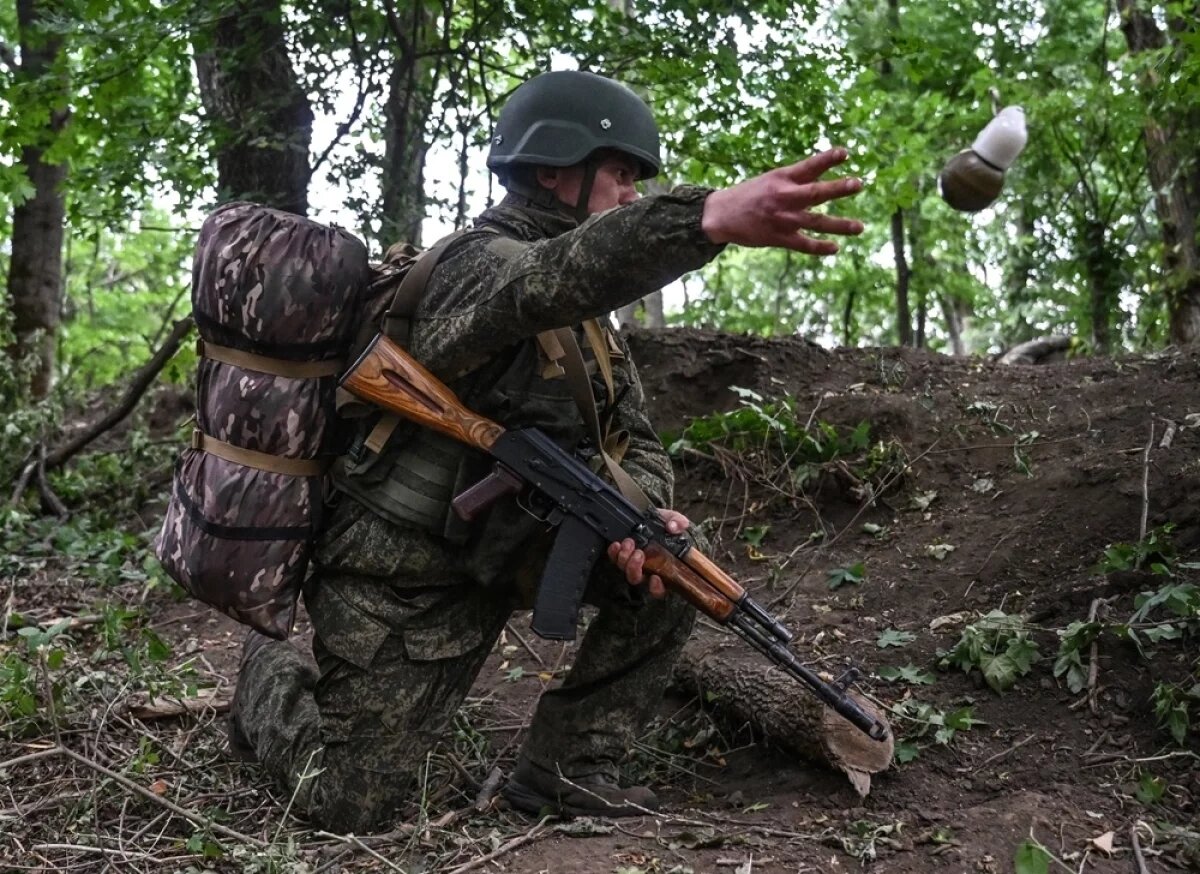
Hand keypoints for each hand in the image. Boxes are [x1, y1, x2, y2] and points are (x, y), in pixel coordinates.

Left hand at [607, 509, 690, 598]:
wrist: (651, 517)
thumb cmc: (665, 524)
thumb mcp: (675, 521)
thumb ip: (679, 523)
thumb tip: (673, 527)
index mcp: (663, 568)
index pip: (659, 589)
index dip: (656, 588)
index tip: (655, 578)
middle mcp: (646, 569)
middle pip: (636, 579)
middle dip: (635, 568)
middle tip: (639, 554)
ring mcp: (632, 562)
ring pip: (624, 570)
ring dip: (625, 558)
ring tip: (629, 543)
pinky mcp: (620, 554)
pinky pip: (613, 559)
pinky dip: (613, 553)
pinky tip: (617, 544)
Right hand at [700, 148, 864, 253]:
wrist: (721, 215)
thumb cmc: (750, 194)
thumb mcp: (771, 179)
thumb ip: (796, 179)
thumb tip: (824, 178)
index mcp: (782, 178)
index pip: (809, 166)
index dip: (827, 159)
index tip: (845, 152)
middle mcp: (784, 197)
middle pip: (816, 193)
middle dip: (838, 188)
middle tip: (858, 184)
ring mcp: (783, 219)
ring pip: (816, 222)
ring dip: (839, 225)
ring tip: (860, 227)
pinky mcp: (778, 238)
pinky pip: (804, 245)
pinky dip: (820, 247)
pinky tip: (835, 248)